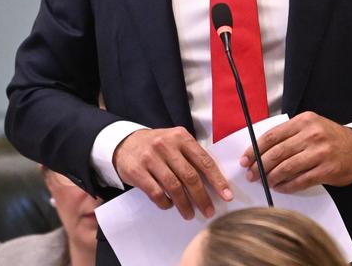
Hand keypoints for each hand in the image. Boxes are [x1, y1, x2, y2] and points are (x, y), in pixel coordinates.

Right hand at [113, 127, 232, 218]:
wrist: (124, 143)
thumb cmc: (157, 146)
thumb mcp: (175, 142)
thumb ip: (191, 156)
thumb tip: (213, 182)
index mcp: (181, 137)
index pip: (204, 160)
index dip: (217, 180)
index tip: (226, 195)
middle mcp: (166, 145)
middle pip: (190, 176)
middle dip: (202, 197)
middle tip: (209, 211)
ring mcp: (150, 158)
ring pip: (173, 186)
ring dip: (184, 204)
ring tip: (190, 214)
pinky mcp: (137, 171)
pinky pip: (155, 193)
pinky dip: (165, 203)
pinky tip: (170, 206)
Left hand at [239, 112, 351, 192]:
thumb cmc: (330, 139)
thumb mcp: (311, 127)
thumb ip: (288, 135)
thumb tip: (260, 151)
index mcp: (304, 121)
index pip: (272, 136)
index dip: (255, 150)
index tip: (245, 159)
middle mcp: (312, 135)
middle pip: (276, 153)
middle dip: (259, 166)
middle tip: (251, 175)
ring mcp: (320, 153)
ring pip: (286, 167)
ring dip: (271, 177)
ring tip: (266, 182)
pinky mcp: (326, 170)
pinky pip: (300, 180)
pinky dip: (287, 186)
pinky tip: (281, 187)